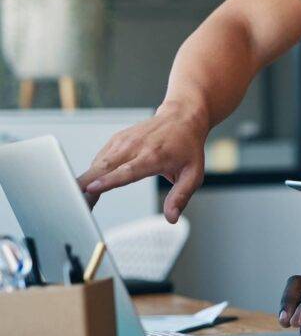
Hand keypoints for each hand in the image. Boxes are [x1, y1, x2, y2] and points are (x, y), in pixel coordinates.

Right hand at [76, 101, 207, 222]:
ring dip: (84, 182)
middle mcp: (135, 147)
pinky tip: (88, 188)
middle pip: (104, 167)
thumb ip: (180, 196)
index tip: (91, 189)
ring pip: (97, 164)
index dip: (108, 181)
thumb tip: (171, 218)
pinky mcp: (116, 141)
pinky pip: (99, 160)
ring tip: (74, 202)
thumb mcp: (193, 174)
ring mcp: (123, 142)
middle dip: (85, 185)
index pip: (127, 170)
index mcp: (154, 156)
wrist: (181, 117)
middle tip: (72, 205)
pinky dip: (91, 174)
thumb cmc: (187, 147)